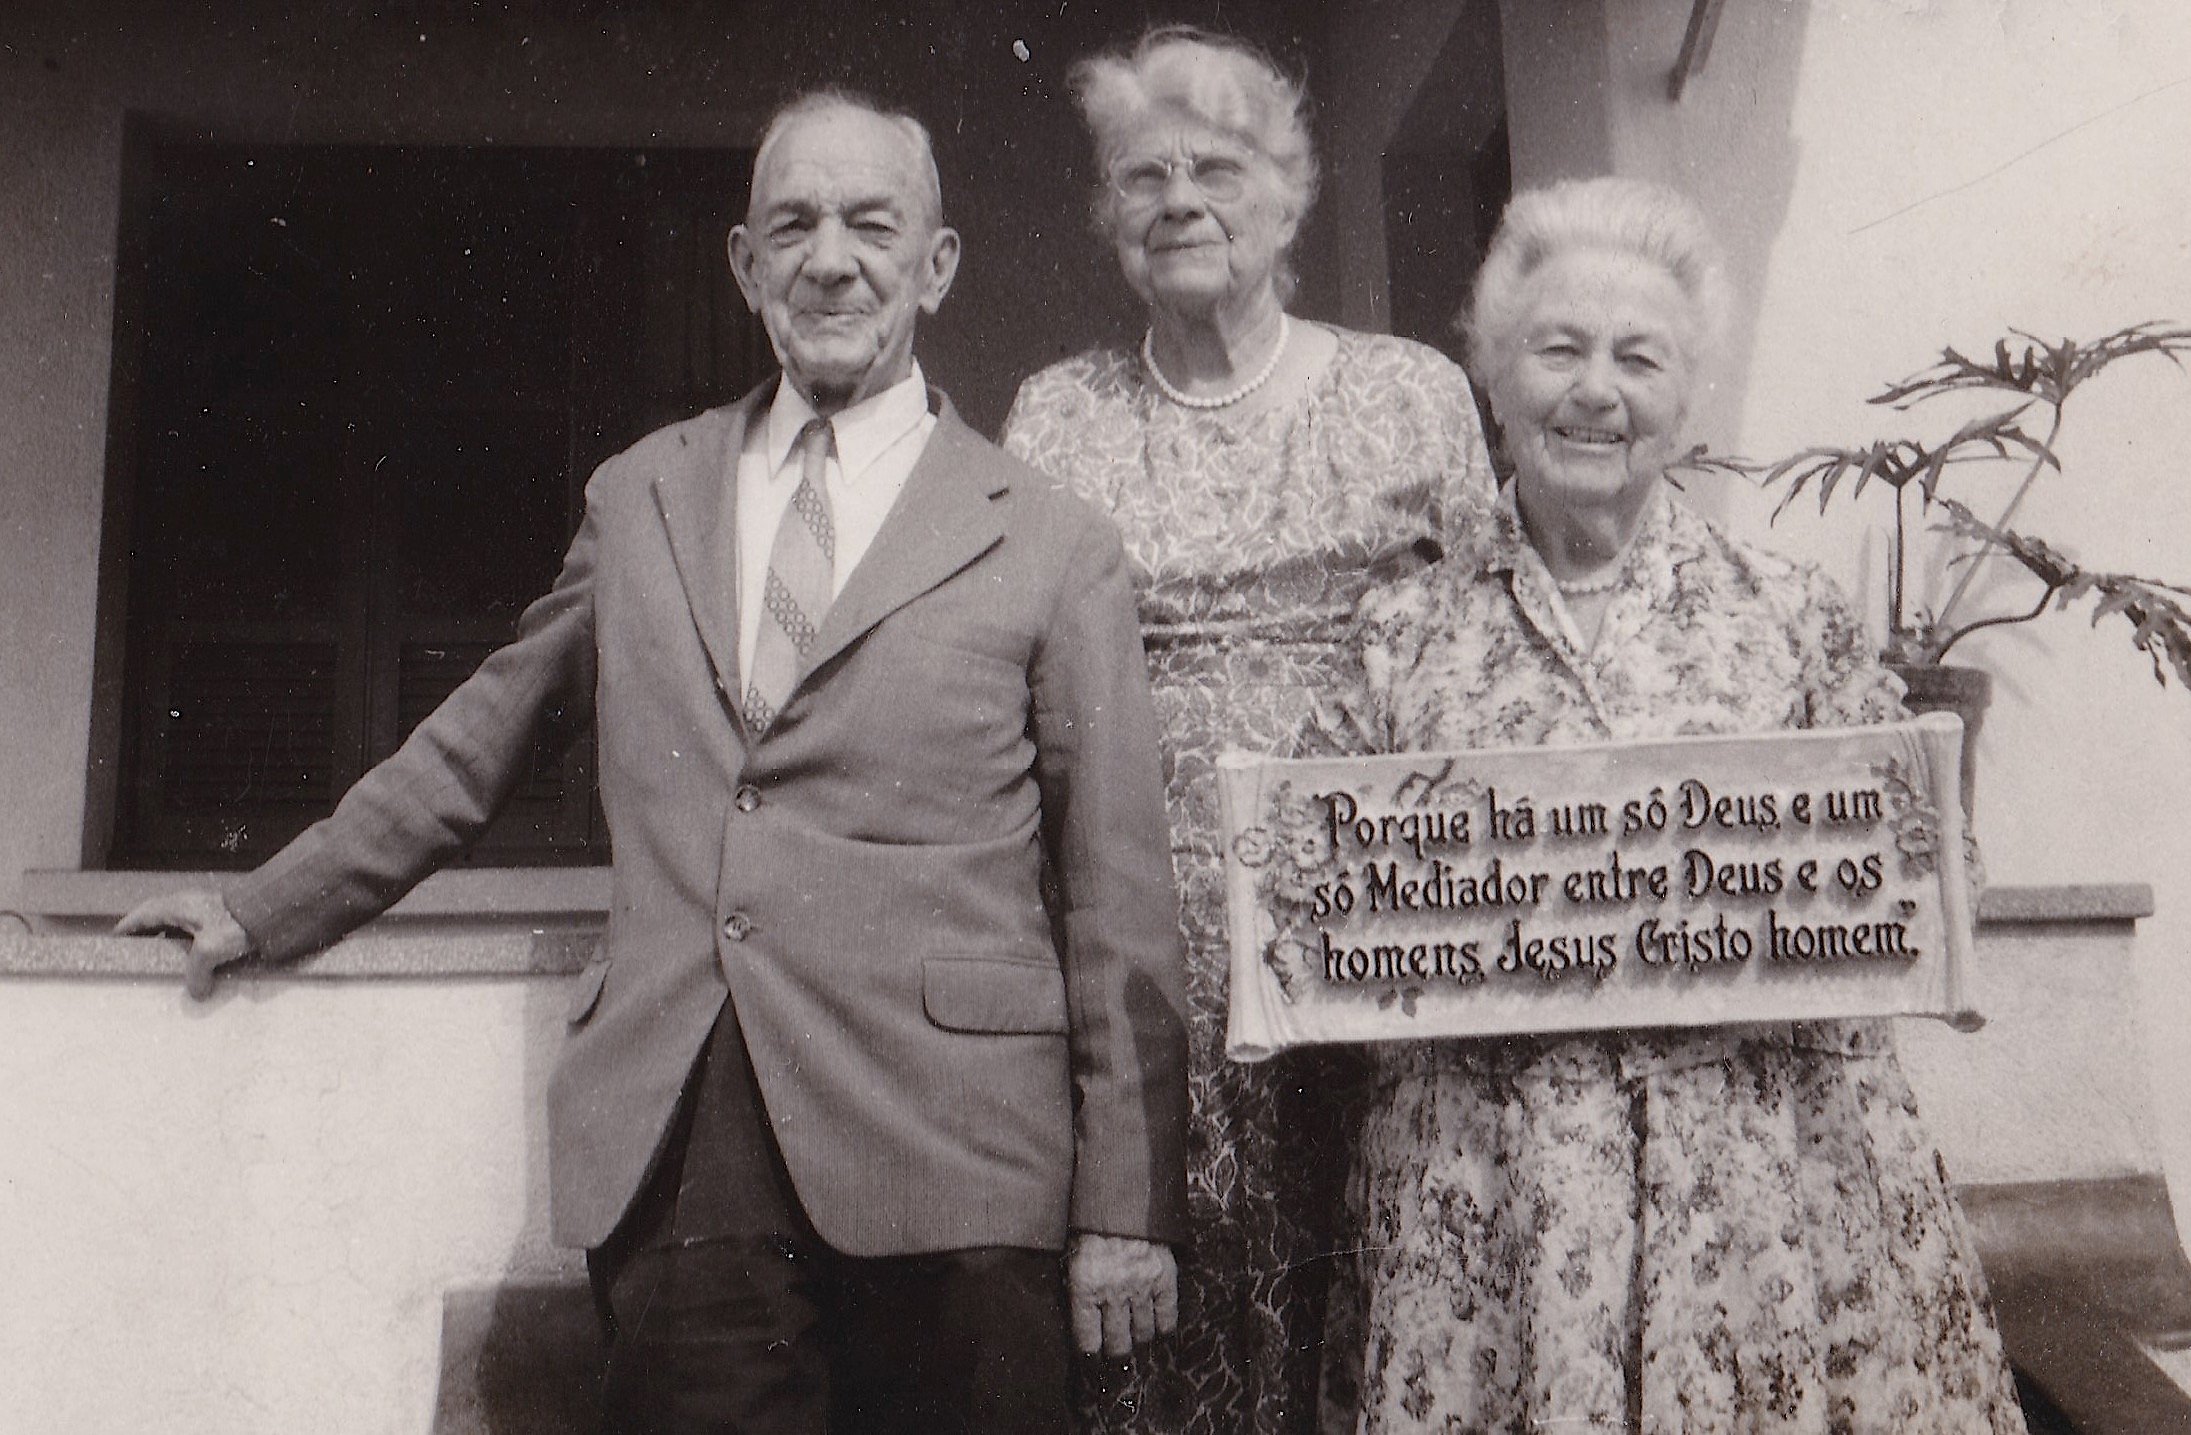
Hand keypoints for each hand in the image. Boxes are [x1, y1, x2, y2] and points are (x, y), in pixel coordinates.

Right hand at [115, 890, 251, 1000]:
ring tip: (166, 959)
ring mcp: (207, 907)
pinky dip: (192, 942)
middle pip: (159, 917)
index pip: (142, 914)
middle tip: (139, 951)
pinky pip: (198, 929)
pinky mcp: (223, 915)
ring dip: (171, 938)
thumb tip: (195, 992)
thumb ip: (196, 972)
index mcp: (177, 906)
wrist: (272, 909)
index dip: (128, 926)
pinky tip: (198, 957)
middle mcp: (189, 903)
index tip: (115, 938)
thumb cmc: (236, 923)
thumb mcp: (210, 950)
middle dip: (148, 933)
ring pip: (180, 923)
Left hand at [1067, 1234, 1178, 1356]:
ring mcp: (1142, 1286)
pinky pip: (1168, 1316)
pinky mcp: (1165, 1277)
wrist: (1123, 1195)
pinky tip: (1158, 1331)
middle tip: (1116, 1360)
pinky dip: (1164, 1328)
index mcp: (1084, 1286)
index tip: (1093, 1365)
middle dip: (1116, 1356)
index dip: (1090, 1358)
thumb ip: (1077, 1290)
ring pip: (1143, 1333)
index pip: (1087, 1339)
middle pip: (1117, 1343)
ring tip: (1136, 1344)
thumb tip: (1083, 1326)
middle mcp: (1113, 1291)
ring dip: (1139, 1342)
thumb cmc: (1092, 1227)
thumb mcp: (1073, 1257)